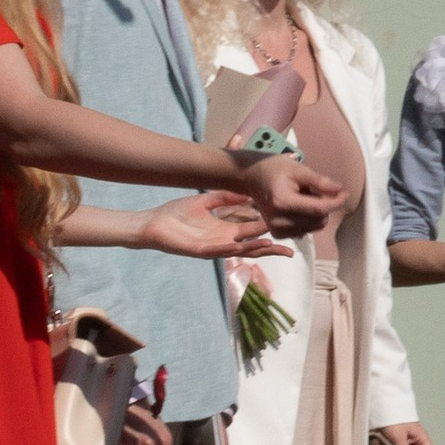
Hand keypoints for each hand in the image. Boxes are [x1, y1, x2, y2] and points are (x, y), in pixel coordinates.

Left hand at [137, 191, 283, 259]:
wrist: (151, 224)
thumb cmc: (175, 214)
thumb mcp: (204, 202)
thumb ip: (225, 198)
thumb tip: (246, 194)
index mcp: (225, 230)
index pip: (253, 230)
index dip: (270, 228)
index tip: (288, 225)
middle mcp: (223, 240)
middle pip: (253, 245)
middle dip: (272, 247)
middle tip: (292, 248)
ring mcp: (212, 247)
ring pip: (240, 251)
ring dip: (256, 250)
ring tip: (274, 247)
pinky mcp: (199, 251)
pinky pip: (218, 251)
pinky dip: (231, 249)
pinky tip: (242, 245)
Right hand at [233, 151, 344, 235]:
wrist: (252, 177)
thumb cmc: (275, 169)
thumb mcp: (299, 169)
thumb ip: (320, 181)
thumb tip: (340, 190)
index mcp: (283, 202)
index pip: (318, 209)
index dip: (336, 202)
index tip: (345, 193)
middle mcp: (278, 220)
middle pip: (318, 220)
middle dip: (324, 205)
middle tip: (312, 190)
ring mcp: (277, 229)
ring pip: (314, 227)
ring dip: (316, 213)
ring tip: (302, 197)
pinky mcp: (278, 234)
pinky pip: (305, 230)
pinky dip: (308, 219)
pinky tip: (297, 206)